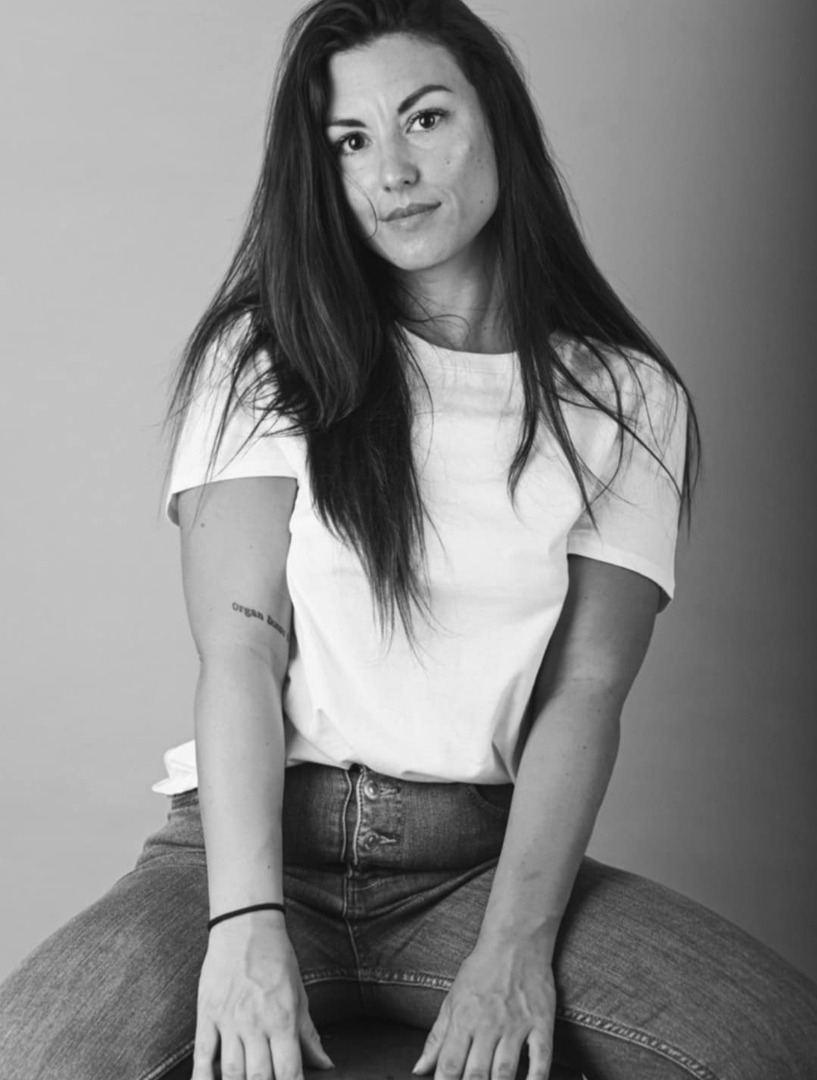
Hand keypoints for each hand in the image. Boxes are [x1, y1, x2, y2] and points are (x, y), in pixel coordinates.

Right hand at [192, 912, 333, 1079]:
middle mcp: (256, 1023)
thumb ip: (309, 1035)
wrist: (246, 926)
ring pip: (231, 1072)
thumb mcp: (299, 995)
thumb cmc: (277, 959)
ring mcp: (229, 1020)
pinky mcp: (207, 1014)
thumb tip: (326, 1064)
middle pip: (259, 1078)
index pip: (289, 1071)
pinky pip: (201, 1055)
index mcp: (282, 1019)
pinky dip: (202, 1079)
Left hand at [412, 935, 554, 1079]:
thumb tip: (418, 1068)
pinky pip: (541, 1059)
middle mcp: (488, 1025)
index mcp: (463, 1020)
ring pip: (505, 1072)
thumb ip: (437, 1038)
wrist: (516, 941)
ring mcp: (516, 1025)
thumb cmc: (481, 970)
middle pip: (475, 1074)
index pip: (449, 1066)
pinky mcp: (541, 1024)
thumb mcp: (452, 999)